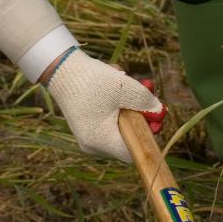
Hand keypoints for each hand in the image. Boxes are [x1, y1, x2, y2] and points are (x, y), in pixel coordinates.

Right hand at [46, 51, 164, 161]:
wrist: (61, 69)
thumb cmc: (93, 81)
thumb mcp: (125, 88)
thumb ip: (146, 102)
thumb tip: (161, 112)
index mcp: (101, 142)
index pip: (133, 152)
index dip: (149, 137)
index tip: (155, 118)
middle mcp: (93, 145)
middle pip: (128, 138)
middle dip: (141, 114)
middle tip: (148, 94)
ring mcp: (88, 137)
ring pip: (119, 127)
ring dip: (130, 106)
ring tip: (129, 81)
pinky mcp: (86, 126)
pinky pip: (109, 121)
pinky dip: (117, 106)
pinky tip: (117, 85)